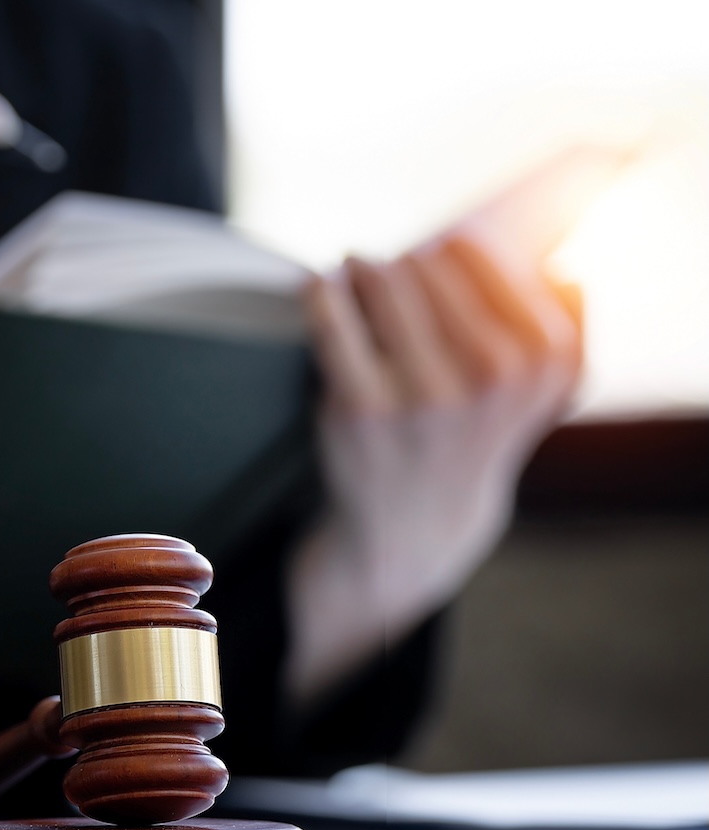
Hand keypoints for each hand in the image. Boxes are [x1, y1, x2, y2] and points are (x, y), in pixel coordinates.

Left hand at [285, 230, 581, 708]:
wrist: (419, 520)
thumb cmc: (475, 431)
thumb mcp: (543, 388)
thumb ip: (566, 324)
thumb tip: (566, 270)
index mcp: (543, 357)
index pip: (480, 254)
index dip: (450, 250)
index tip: (438, 257)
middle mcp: (492, 374)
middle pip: (428, 263)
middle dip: (406, 262)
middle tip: (393, 271)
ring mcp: (424, 393)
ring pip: (383, 282)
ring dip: (363, 268)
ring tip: (356, 271)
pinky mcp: (362, 408)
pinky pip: (332, 320)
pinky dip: (322, 292)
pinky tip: (321, 286)